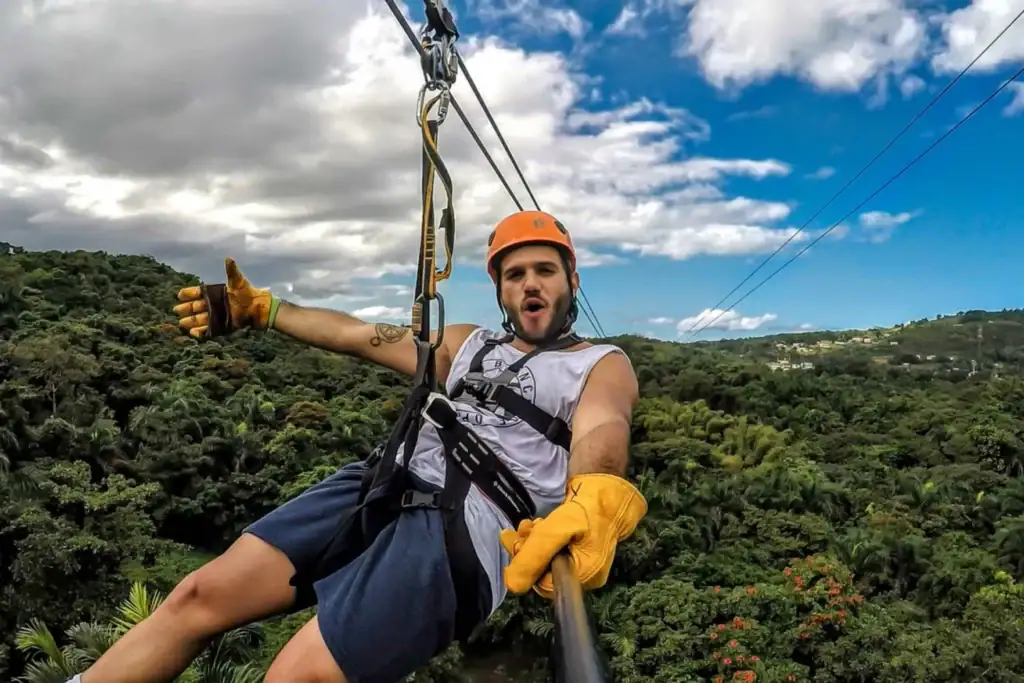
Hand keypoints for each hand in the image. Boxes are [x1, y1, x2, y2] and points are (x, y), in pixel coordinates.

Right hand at [173, 258, 278, 337]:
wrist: (259, 309)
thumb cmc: (249, 293)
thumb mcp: (239, 282)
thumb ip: (232, 271)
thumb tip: (229, 258)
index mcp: (215, 293)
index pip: (198, 293)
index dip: (189, 293)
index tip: (180, 295)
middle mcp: (213, 305)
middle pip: (195, 307)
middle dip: (186, 309)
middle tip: (176, 310)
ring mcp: (216, 316)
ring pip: (199, 319)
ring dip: (190, 321)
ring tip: (181, 323)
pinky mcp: (221, 326)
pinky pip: (208, 330)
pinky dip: (200, 332)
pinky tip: (192, 332)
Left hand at [499, 473, 646, 598]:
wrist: (606, 479)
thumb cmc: (589, 504)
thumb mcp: (559, 528)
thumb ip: (536, 555)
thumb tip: (513, 585)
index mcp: (587, 575)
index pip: (546, 584)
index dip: (527, 565)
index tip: (518, 542)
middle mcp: (585, 571)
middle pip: (545, 571)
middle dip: (528, 550)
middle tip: (523, 528)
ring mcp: (582, 556)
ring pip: (546, 557)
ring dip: (532, 541)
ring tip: (529, 523)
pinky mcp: (577, 542)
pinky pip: (552, 546)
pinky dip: (541, 536)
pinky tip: (537, 523)